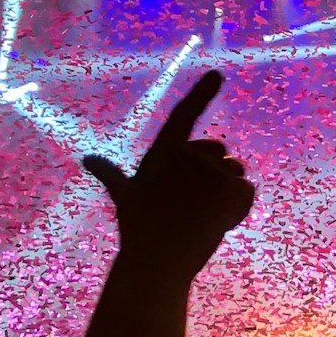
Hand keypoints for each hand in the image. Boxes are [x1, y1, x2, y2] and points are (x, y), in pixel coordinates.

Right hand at [82, 70, 253, 281]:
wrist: (156, 264)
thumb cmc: (139, 231)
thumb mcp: (125, 198)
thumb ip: (112, 175)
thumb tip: (88, 159)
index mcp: (162, 152)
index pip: (184, 116)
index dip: (202, 94)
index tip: (219, 73)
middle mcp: (185, 155)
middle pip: (221, 153)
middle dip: (217, 174)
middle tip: (194, 205)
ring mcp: (208, 170)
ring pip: (237, 174)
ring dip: (228, 195)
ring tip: (202, 217)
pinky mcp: (228, 188)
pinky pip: (247, 191)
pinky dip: (239, 209)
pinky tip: (217, 224)